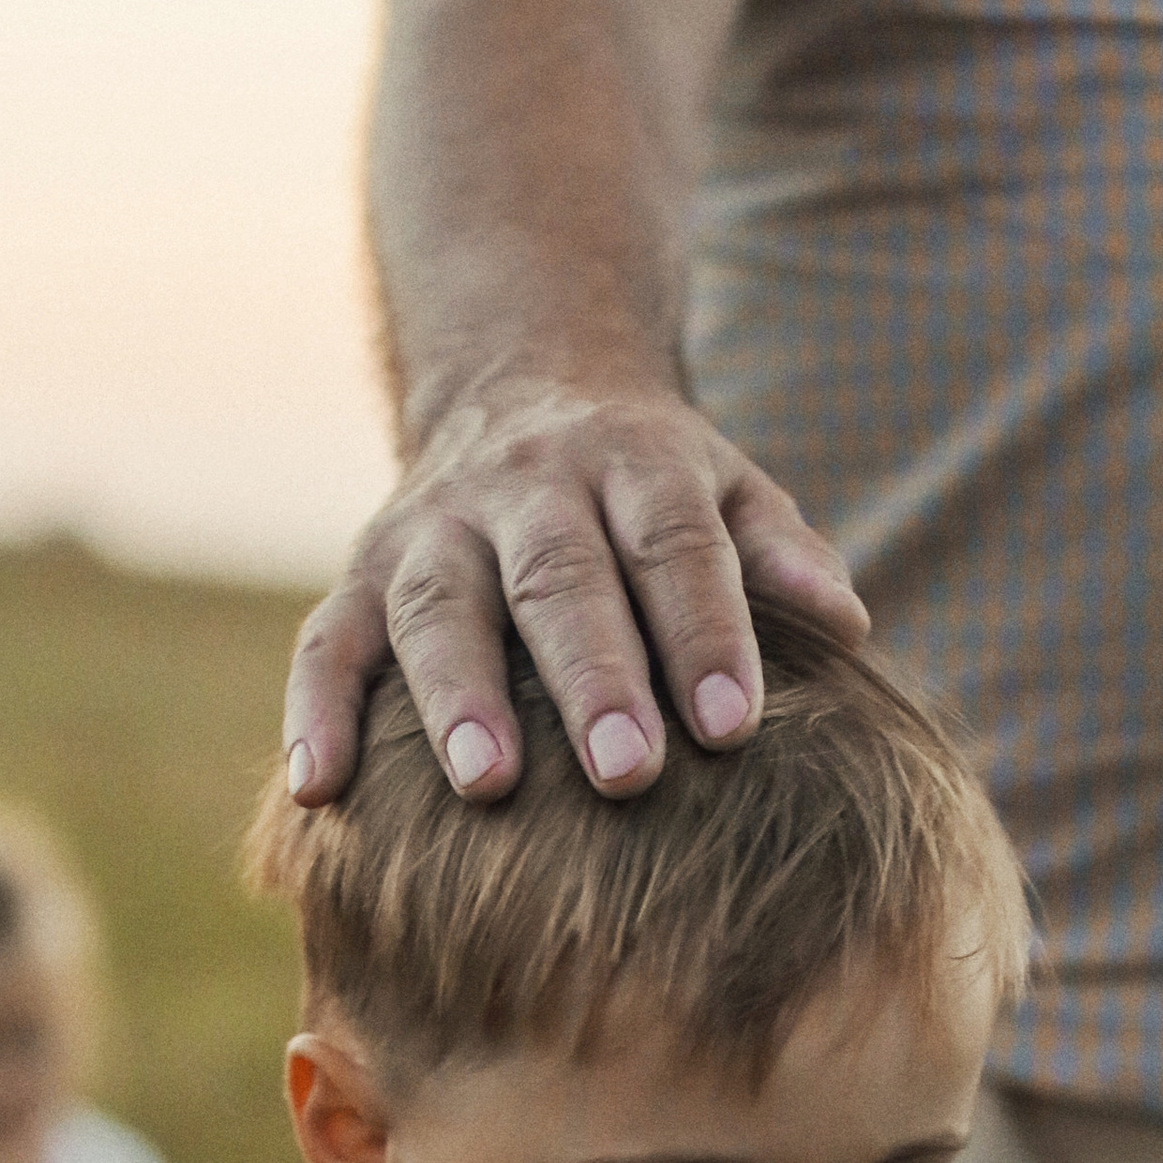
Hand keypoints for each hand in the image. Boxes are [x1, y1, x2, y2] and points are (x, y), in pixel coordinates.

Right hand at [281, 374, 866, 808]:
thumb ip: (778, 551)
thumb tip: (848, 623)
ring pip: (438, 605)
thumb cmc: (647, 480)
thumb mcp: (725, 482)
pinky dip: (314, 711)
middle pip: (558, 578)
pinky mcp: (363, 569)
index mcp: (632, 461)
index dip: (703, 632)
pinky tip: (318, 791)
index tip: (731, 726)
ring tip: (487, 782)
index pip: (673, 543)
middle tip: (628, 775)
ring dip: (457, 694)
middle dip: (592, 677)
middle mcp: (525, 484)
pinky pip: (329, 639)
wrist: (518, 372)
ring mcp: (434, 525)